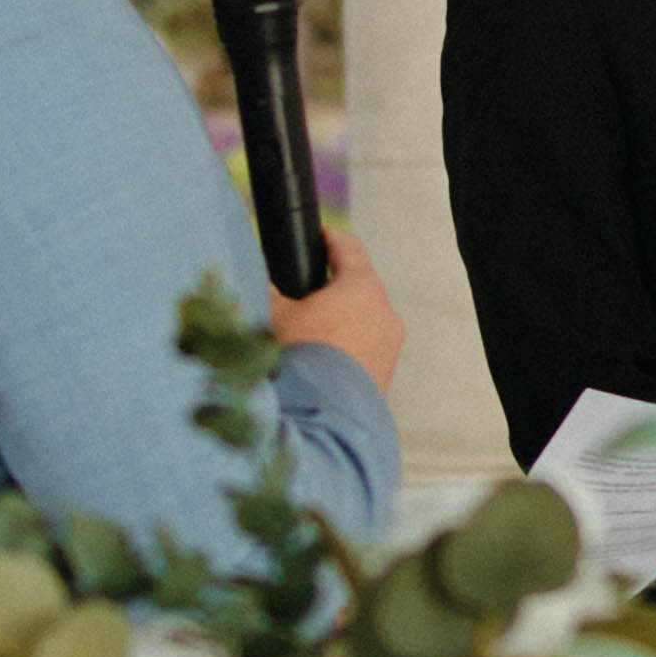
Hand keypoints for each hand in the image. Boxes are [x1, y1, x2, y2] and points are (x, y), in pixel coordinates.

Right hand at [265, 221, 407, 390]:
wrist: (321, 419)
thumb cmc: (299, 359)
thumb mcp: (274, 316)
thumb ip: (271, 291)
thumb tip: (265, 282)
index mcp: (362, 288)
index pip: (348, 248)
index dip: (328, 238)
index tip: (317, 237)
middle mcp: (385, 313)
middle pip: (358, 287)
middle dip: (332, 288)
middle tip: (305, 293)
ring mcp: (390, 346)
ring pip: (363, 321)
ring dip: (340, 322)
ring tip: (311, 333)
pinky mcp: (386, 375)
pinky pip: (365, 350)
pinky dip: (346, 348)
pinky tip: (322, 361)